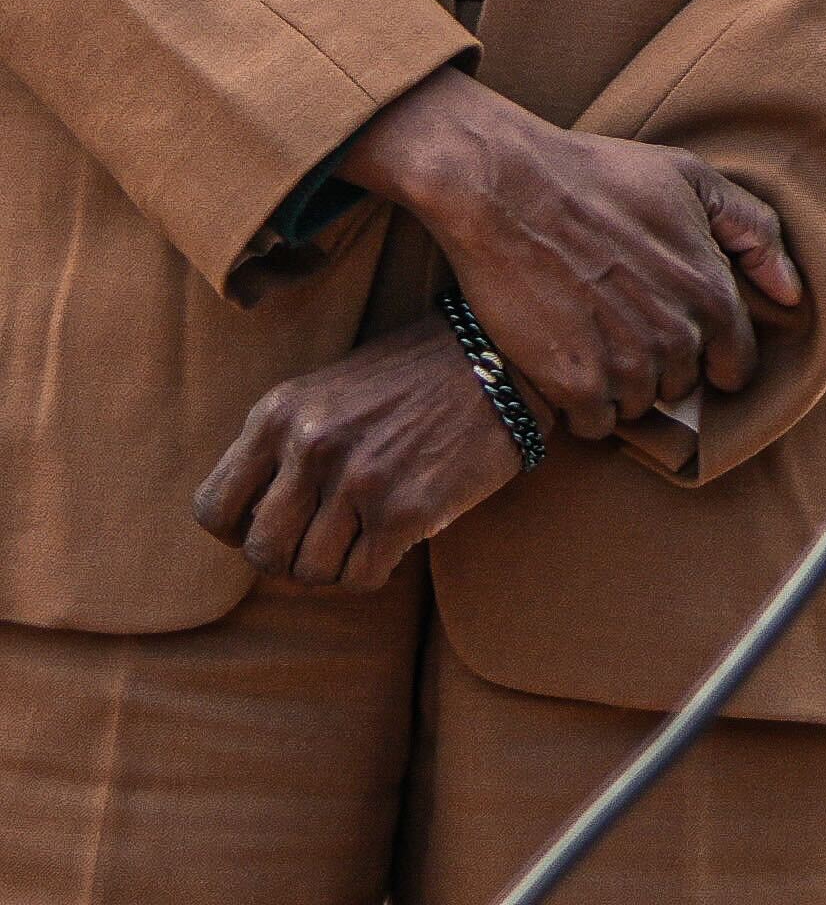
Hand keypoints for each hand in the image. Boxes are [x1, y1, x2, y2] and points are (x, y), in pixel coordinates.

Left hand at [192, 331, 526, 588]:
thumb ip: (285, 446)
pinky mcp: (406, 509)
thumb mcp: (329, 393)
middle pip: (261, 550)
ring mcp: (358, 479)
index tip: (277, 525)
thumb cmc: (415, 377)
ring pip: (309, 572)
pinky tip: (394, 543)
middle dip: (290, 559)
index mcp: (280, 414)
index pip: (213, 509)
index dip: (239, 531)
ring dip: (335, 567)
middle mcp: (310, 445)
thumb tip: (254, 523)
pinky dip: (373, 572)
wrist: (503, 356)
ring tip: (363, 540)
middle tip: (326, 541)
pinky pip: (360, 578)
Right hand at [334, 72, 799, 424]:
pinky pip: (592, 424)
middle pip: (682, 388)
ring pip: (637, 407)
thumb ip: (754, 233)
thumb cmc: (602, 178)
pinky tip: (566, 365)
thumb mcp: (694, 182)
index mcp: (712, 293)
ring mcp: (623, 363)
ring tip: (591, 341)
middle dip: (661, 367)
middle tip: (623, 328)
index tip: (687, 346)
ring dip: (619, 387)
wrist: (510, 189)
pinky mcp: (570, 381)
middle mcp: (676, 336)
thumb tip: (791, 292)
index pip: (736, 366)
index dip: (713, 360)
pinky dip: (581, 405)